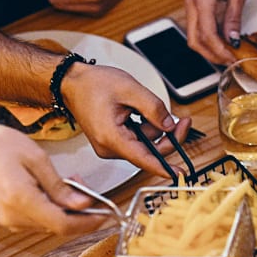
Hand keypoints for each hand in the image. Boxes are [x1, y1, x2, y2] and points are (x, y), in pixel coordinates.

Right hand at [0, 126, 105, 235]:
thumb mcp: (37, 158)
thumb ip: (61, 185)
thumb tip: (83, 204)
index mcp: (22, 200)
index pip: (63, 224)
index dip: (88, 223)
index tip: (106, 214)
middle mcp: (15, 217)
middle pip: (59, 226)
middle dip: (80, 213)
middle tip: (90, 190)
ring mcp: (11, 221)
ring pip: (51, 224)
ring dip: (67, 209)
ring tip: (72, 183)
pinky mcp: (10, 218)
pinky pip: (40, 220)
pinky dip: (54, 208)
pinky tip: (55, 189)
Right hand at [62, 63, 190, 177]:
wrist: (73, 83)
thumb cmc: (93, 85)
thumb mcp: (129, 89)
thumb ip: (153, 108)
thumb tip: (169, 125)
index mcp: (111, 137)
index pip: (142, 158)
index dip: (162, 167)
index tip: (178, 173)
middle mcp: (109, 147)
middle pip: (148, 152)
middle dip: (167, 137)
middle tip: (182, 121)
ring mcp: (110, 146)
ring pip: (144, 145)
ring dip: (154, 129)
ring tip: (149, 106)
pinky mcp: (112, 142)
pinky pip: (136, 141)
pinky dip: (145, 129)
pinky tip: (140, 113)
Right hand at [184, 0, 256, 63]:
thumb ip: (233, 17)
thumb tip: (232, 39)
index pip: (207, 36)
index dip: (219, 51)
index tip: (232, 59)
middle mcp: (192, 1)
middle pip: (195, 40)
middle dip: (211, 54)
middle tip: (228, 62)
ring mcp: (191, 0)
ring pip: (193, 34)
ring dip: (208, 47)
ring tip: (226, 53)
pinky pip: (197, 24)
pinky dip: (207, 36)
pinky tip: (221, 39)